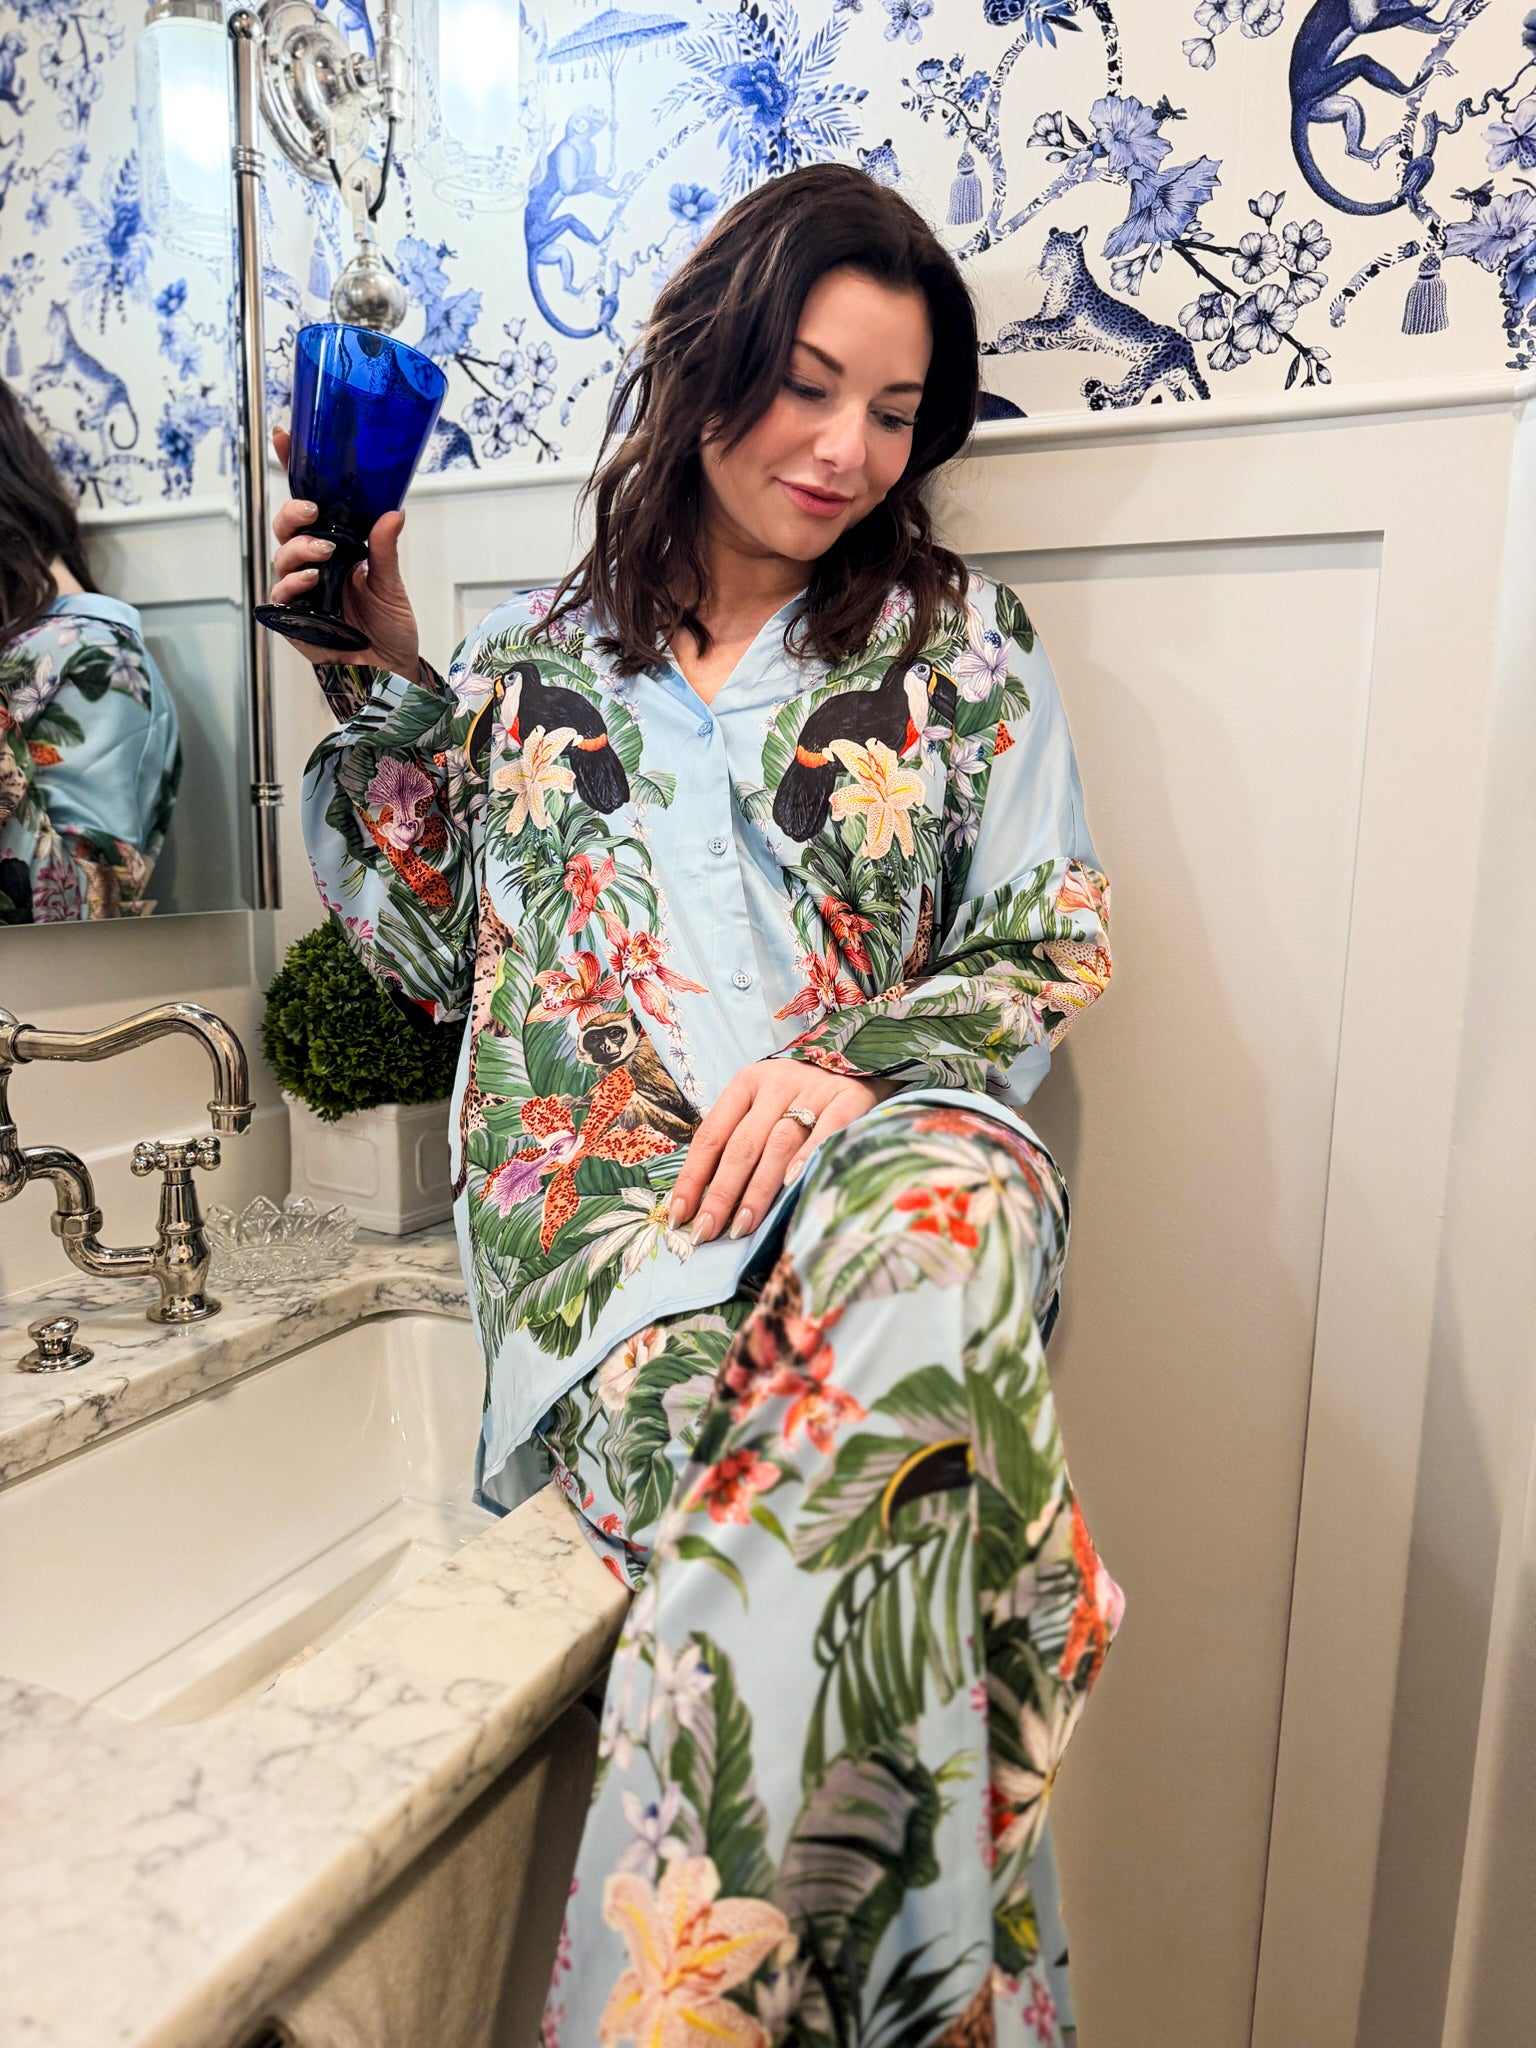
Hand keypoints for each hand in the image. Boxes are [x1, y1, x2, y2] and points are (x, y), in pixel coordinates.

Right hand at [267, 426, 420, 674]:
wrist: (389, 672)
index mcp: (336, 547)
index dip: (294, 470)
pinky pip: (281, 594)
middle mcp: (314, 564)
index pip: (311, 504)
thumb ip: (385, 550)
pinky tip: (310, 581)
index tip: (285, 437)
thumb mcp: (392, 585)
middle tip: (312, 511)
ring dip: (298, 548)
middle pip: (287, 526)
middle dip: (292, 513)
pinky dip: (292, 584)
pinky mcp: (294, 618)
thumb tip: (393, 512)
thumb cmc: (389, 630)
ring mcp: (301, 590)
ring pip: (282, 556)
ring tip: (322, 552)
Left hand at [670, 1061, 897, 1244]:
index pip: (712, 1135)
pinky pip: (826, 1132)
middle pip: (741, 1145)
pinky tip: (792, 1185)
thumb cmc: (804, 1092)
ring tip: (742, 1225)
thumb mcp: (766, 1103)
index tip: (680, 1214)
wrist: (864, 1056)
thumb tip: (708, 1201)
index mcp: (747, 1083)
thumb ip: (741, 1139)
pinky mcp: (849, 1098)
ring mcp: (813, 1090)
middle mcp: (776, 1084)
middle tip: (705, 1231)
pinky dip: (808, 1157)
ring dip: (758, 1189)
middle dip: (720, 1194)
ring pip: (778, 1144)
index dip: (693, 1176)